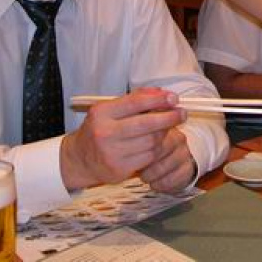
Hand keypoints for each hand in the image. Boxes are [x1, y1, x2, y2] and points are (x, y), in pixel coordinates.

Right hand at [60, 88, 185, 190]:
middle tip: (182, 113)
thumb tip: (162, 92)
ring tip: (169, 128)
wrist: (79, 159)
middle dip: (169, 118)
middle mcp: (105, 132)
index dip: (158, 100)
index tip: (174, 98)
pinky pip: (148, 158)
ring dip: (165, 134)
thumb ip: (135, 98)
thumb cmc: (99, 129)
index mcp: (102, 113)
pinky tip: (159, 143)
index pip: (135, 102)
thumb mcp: (109, 109)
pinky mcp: (119, 170)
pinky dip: (158, 149)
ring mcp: (112, 153)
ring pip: (151, 142)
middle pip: (147, 124)